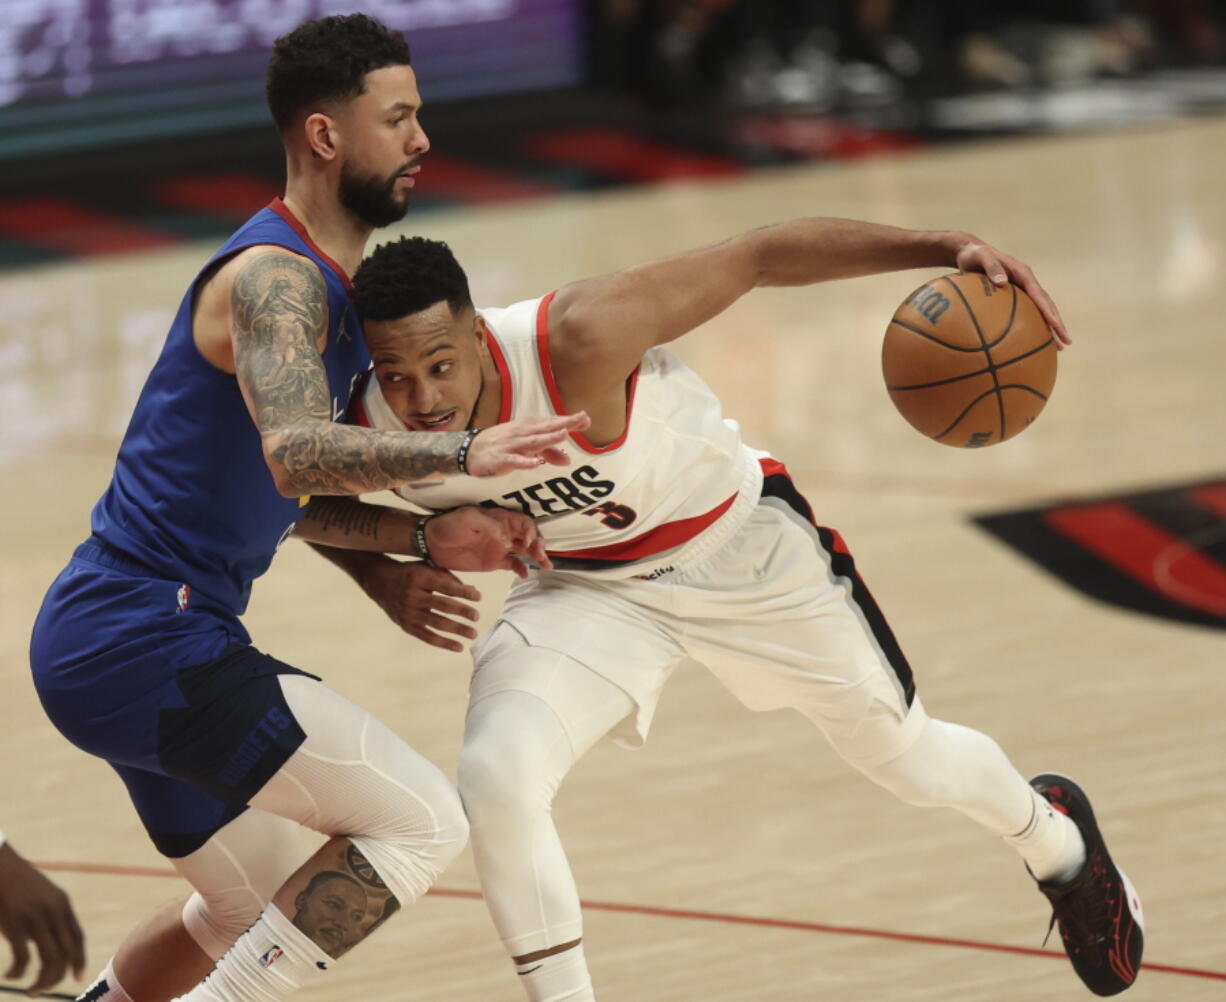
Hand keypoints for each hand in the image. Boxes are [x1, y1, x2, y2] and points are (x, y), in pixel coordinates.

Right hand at [0, 843, 84, 995]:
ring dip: (42, 981)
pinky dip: (18, 972)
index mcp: (62, 904)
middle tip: (42, 990)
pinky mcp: (15, 923)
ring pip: (50, 959)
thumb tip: (49, 944)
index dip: (79, 960)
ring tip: (31, 990)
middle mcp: (54, 911)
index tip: (77, 977)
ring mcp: (36, 917)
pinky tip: (11, 975)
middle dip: (58, 977)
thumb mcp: (39, 896)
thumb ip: (47, 916)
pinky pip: (22, 958)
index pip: (78, 938)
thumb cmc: (14, 882)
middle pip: (66, 952)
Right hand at [363, 559, 481, 652]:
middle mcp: (412, 595)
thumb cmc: (411, 574)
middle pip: (442, 605)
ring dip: (457, 629)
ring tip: (473, 634)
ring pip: (436, 623)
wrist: (380, 582)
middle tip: (477, 617)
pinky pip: (427, 637)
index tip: (479, 597)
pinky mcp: (406, 626)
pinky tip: (459, 647)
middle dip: (462, 611)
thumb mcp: (427, 568)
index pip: (445, 586)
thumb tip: (474, 592)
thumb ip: (450, 579)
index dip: (463, 592)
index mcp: (419, 577)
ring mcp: (408, 612)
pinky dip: (444, 643)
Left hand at [427, 506, 552, 577]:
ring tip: (545, 565)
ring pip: (525, 551)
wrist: (432, 542)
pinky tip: (526, 574)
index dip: (530, 531)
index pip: (524, 522)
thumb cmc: (449, 525)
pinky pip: (513, 565)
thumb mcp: (468, 518)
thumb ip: (490, 526)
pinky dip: (521, 569)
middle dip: (539, 544)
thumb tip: (508, 540)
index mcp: (499, 519)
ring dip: (536, 556)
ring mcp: (500, 548)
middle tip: (541, 555)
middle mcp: (504, 532)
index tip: (527, 543)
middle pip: (529, 536)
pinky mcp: (493, 562)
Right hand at [465, 413, 590, 476]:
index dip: (568, 421)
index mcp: (529, 428)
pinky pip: (514, 461)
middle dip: (564, 424)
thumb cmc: (504, 445)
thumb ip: (549, 453)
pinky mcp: (501, 459)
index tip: (586, 418)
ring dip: (548, 439)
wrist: (471, 449)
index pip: (552, 423)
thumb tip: (568, 460)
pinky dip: (525, 462)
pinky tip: (536, 463)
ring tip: (564, 435)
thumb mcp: (528, 448)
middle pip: (546, 429)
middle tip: (581, 419)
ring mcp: (512, 446)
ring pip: (533, 442)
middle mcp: (522, 434)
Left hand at [954, 237, 1070, 349]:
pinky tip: (1033, 341)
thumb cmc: (974, 255)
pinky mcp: (1015, 296)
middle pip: (1046, 305)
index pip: (1039, 294)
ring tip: (1058, 347)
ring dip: (1050, 328)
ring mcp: (1022, 290)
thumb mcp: (981, 257)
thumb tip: (1002, 282)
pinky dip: (1033, 326)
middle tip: (1066, 342)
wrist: (969, 253)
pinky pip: (1027, 313)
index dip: (1047, 310)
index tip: (1055, 324)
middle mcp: (1026, 282)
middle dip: (1057, 324)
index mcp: (1022, 273)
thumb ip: (991, 267)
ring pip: (1040, 311)